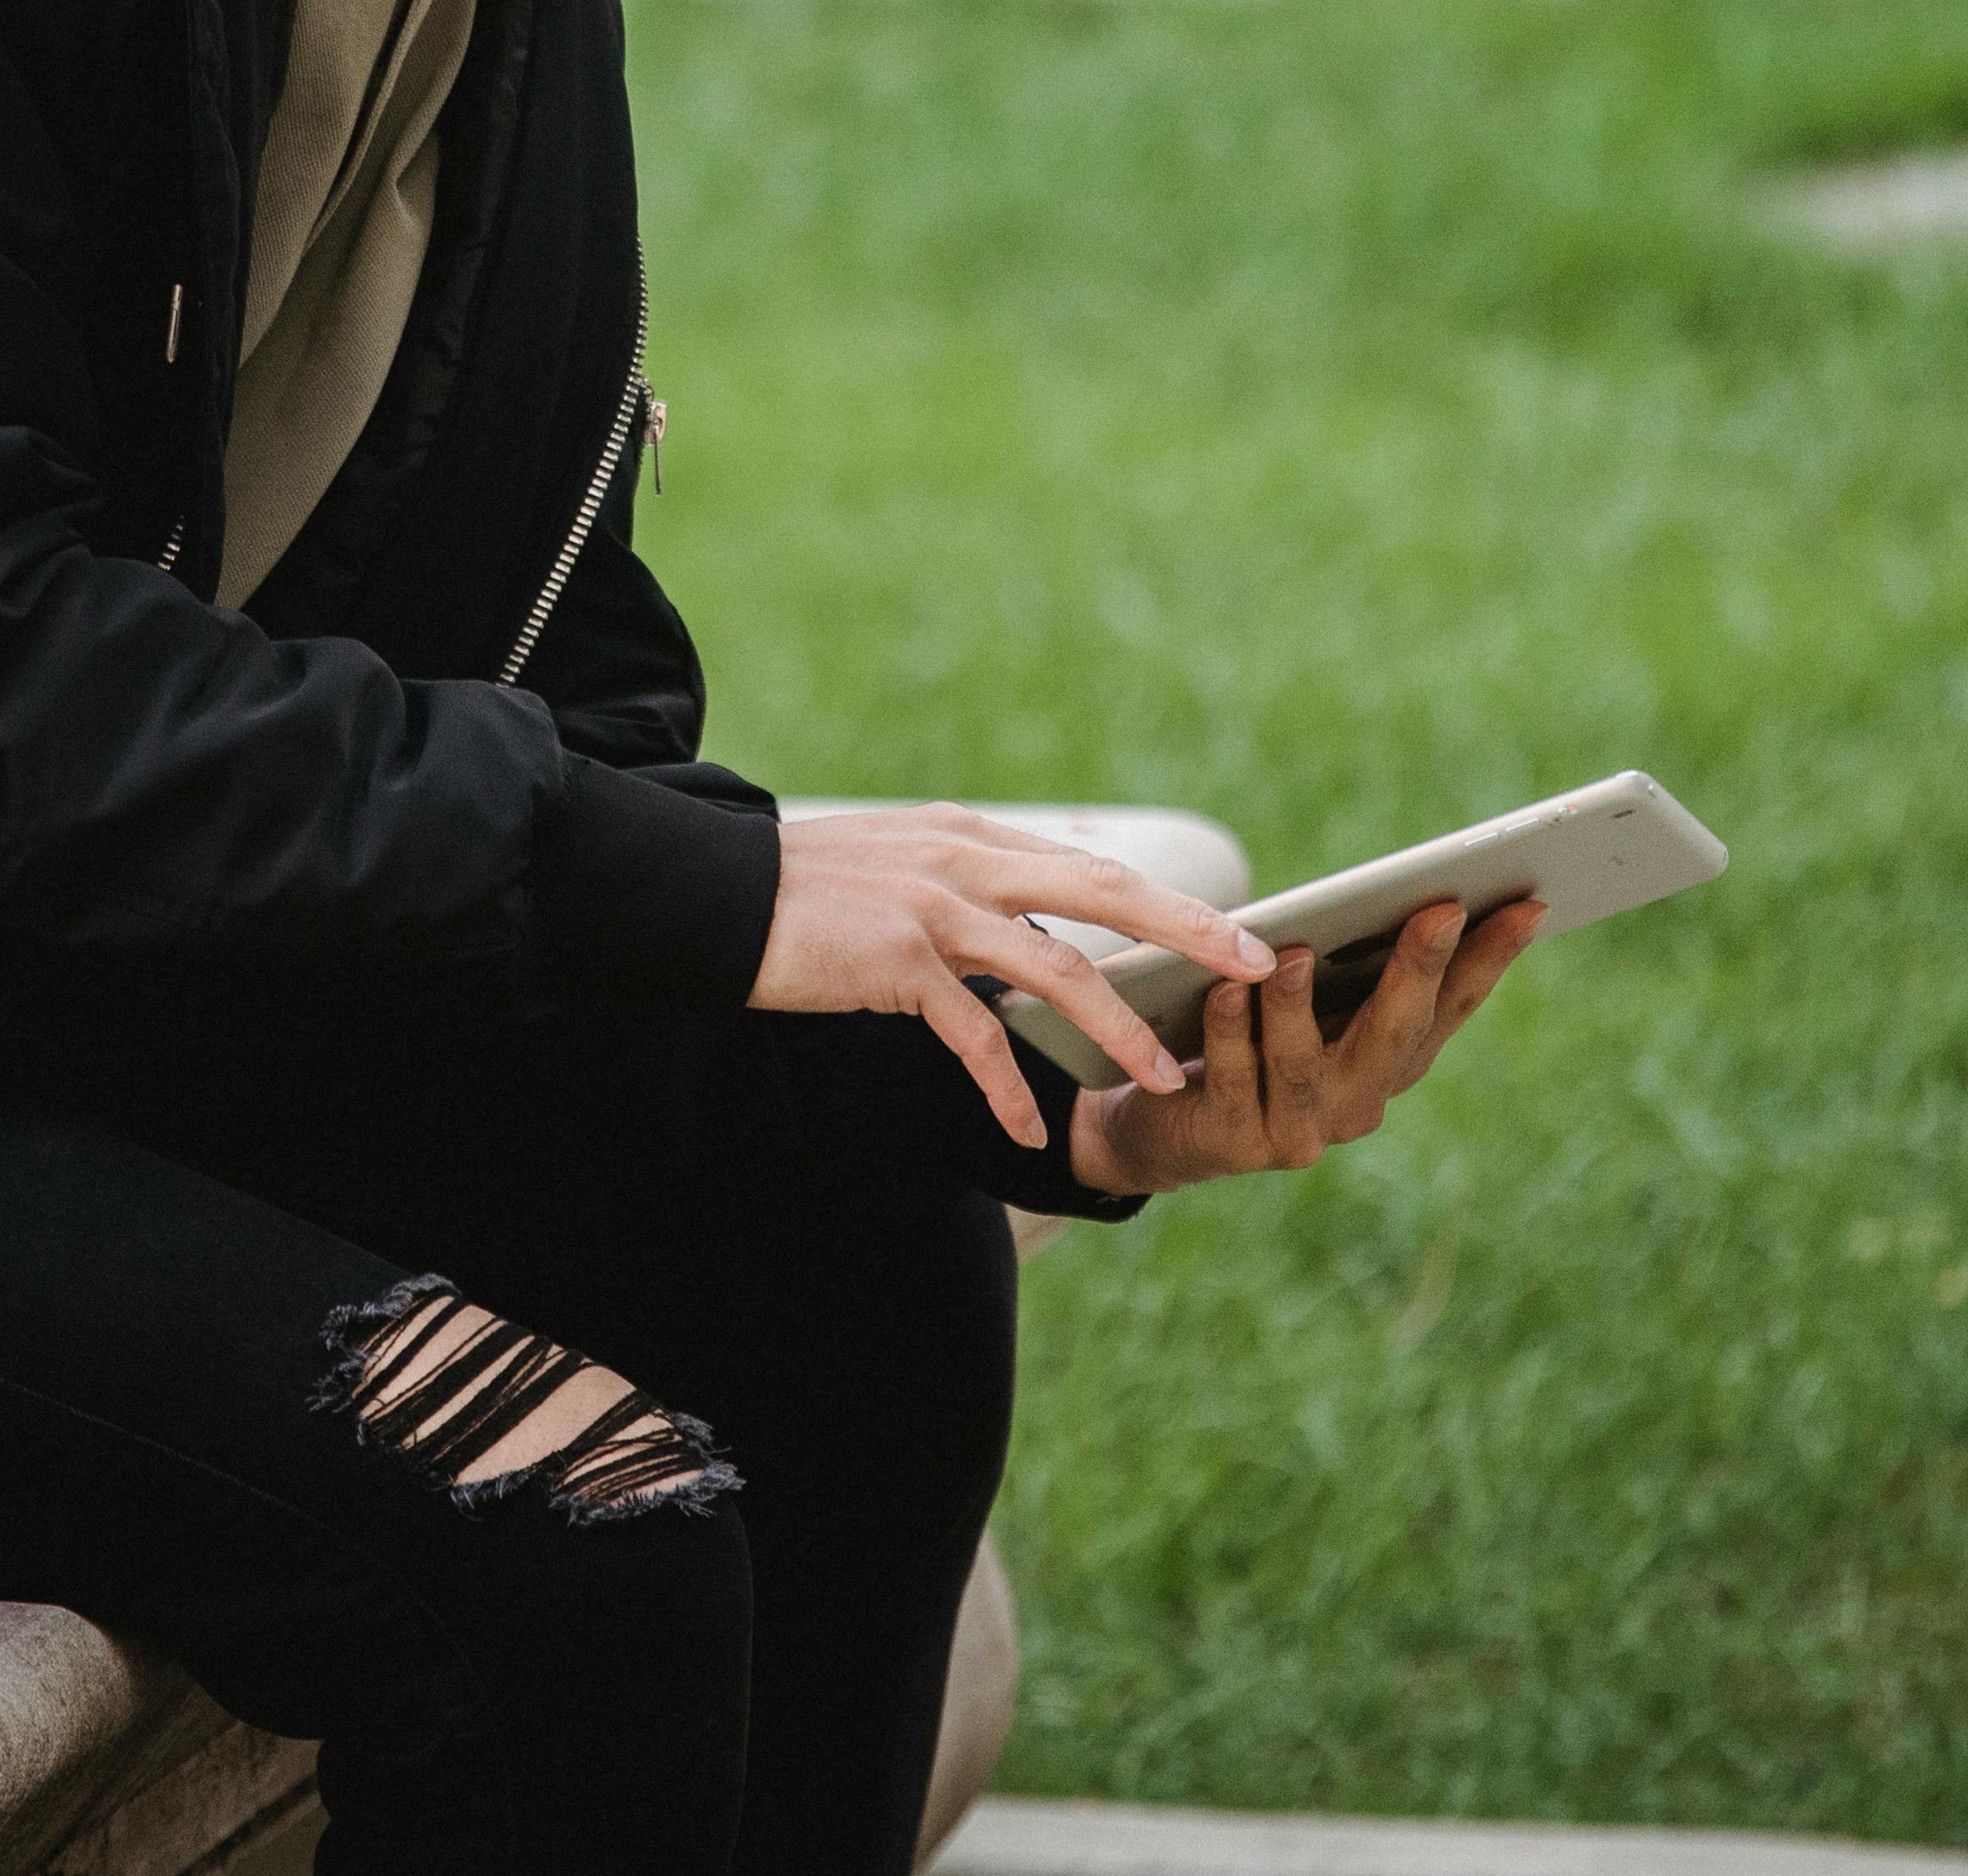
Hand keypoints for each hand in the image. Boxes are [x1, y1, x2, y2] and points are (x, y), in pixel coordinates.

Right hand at [749, 804, 1276, 1150]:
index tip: (1230, 931)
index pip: (1090, 869)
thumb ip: (964, 888)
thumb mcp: (897, 868)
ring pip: (1056, 969)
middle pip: (1105, 891)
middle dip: (1190, 930)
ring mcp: (933, 910)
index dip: (1166, 904)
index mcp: (972, 838)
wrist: (707, 894)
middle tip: (1260, 962)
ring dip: (1117, 1028)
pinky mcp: (897, 963)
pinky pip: (974, 1035)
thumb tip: (1026, 924)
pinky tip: (1025, 1129)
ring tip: (1163, 1079)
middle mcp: (966, 862)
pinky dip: (1005, 1086)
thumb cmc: (800, 892)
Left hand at [1066, 895, 1541, 1198]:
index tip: (1529, 902)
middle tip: (1441, 909)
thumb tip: (1403, 889)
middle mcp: (1359, 1102)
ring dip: (1300, 1006)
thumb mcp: (1306, 995)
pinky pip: (1235, 1083)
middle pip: (1397, 1034)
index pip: (1452, 1005)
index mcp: (1389, 1060)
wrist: (1160, 1120)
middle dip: (1422, 969)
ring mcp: (1300, 1131)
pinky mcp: (1235, 1144)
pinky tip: (1225, 991)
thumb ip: (1345, 961)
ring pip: (1307, 1065)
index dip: (1492, 958)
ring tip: (1294, 952)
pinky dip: (1231, 1034)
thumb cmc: (1247, 1035)